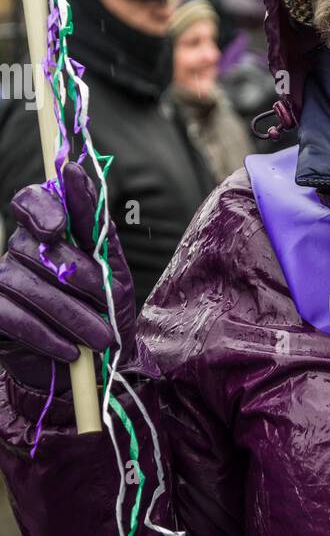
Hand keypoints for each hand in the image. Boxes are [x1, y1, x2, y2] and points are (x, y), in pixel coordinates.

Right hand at [0, 161, 135, 393]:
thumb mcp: (113, 268)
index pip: (30, 200)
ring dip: (69, 314)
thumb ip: (94, 223)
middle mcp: (19, 250)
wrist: (98, 367)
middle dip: (78, 277)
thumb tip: (71, 167)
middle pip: (35, 247)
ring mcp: (1, 280)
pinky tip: (69, 351)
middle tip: (108, 304)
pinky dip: (43, 334)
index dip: (40, 207)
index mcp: (49, 232)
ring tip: (100, 340)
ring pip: (24, 283)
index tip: (58, 227)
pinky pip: (10, 315)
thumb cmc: (107, 312)